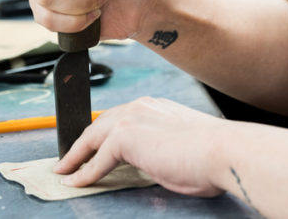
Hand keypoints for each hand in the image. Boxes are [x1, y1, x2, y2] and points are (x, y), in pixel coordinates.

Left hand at [53, 97, 226, 196]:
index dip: (102, 135)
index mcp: (156, 107)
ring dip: (76, 156)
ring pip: (93, 137)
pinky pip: (97, 159)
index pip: (120, 119)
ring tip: (64, 170)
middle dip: (83, 143)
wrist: (223, 151)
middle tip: (69, 158)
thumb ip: (159, 152)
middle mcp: (141, 107)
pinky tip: (76, 181)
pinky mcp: (124, 137)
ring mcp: (131, 119)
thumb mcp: (181, 149)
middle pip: (100, 125)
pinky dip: (85, 172)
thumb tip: (152, 166)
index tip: (92, 147)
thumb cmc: (212, 156)